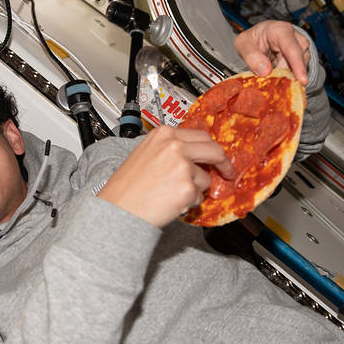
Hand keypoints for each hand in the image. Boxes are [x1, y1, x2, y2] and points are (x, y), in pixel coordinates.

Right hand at [97, 126, 232, 227]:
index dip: (210, 148)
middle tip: (226, 172)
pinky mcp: (187, 188)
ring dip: (195, 189)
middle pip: (214, 150)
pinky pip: (199, 197)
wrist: (117, 209)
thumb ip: (170, 151)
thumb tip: (193, 157)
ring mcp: (183, 166)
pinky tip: (169, 203)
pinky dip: (188, 203)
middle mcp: (174, 146)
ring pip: (206, 178)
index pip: (200, 135)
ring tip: (171, 195)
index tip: (216, 155)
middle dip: (223, 163)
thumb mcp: (146, 155)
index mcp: (163, 134)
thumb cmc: (126, 188)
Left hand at [234, 20, 310, 81]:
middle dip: (290, 75)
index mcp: (280, 30)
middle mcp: (294, 37)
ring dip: (288, 75)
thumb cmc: (253, 38)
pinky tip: (279, 76)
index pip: (292, 48)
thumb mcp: (243, 43)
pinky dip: (289, 76)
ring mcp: (300, 47)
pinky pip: (299, 70)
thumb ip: (251, 56)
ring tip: (273, 75)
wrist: (259, 37)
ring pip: (301, 67)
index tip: (302, 80)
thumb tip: (265, 71)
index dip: (297, 64)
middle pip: (299, 60)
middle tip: (277, 85)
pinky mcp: (302, 57)